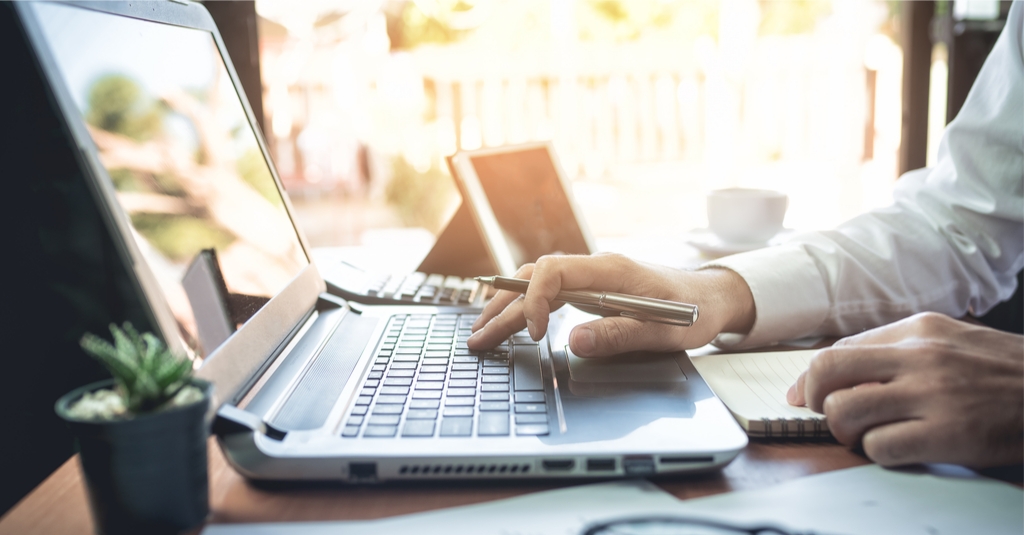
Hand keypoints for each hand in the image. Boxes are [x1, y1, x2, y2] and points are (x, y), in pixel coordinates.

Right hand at [467, 253, 754, 356]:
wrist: (711, 298)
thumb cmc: (692, 312)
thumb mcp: (664, 330)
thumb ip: (620, 335)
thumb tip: (575, 341)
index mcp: (610, 270)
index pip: (553, 271)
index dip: (535, 300)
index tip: (536, 335)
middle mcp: (594, 268)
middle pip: (534, 279)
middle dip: (503, 308)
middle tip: (479, 339)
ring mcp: (590, 277)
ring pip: (535, 284)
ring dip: (507, 307)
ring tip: (482, 332)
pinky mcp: (590, 289)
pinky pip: (548, 292)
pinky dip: (524, 306)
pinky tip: (508, 321)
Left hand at [787, 312, 1023, 467]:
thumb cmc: (1004, 373)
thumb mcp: (953, 341)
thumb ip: (898, 351)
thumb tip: (837, 375)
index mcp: (919, 329)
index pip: (839, 349)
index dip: (811, 377)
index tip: (804, 395)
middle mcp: (921, 356)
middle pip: (828, 372)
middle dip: (815, 398)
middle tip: (828, 414)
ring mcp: (934, 395)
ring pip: (846, 411)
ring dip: (845, 430)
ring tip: (866, 434)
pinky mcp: (948, 435)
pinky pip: (879, 447)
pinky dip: (878, 452)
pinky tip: (898, 448)